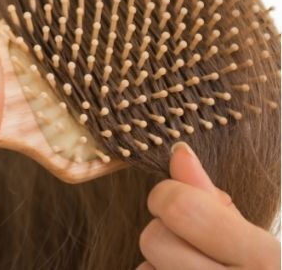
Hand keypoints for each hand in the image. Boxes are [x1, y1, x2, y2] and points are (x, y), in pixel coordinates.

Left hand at [137, 142, 280, 269]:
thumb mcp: (254, 241)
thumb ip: (213, 199)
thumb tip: (178, 152)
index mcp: (265, 263)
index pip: (179, 208)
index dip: (168, 195)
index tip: (177, 201)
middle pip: (153, 239)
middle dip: (166, 234)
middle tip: (195, 246)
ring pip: (145, 269)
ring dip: (161, 266)